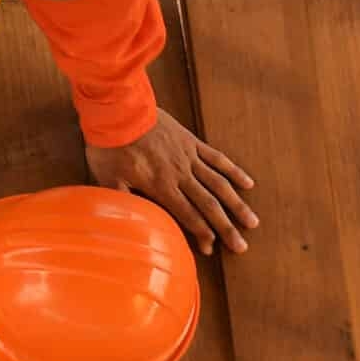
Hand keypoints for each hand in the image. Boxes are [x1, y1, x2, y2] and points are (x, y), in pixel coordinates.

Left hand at [85, 109, 257, 254]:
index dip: (200, 233)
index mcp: (161, 186)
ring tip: (252, 222)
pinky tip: (248, 184)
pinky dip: (234, 172)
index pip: (187, 215)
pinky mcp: (192, 142)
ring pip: (219, 184)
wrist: (120, 111)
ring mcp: (189, 157)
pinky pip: (218, 159)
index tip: (211, 249)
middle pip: (209, 204)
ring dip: (237, 204)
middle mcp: (180, 174)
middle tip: (241, 246)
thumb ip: (121, 201)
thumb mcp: (107, 180)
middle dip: (226, 227)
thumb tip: (126, 223)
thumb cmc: (110, 147)